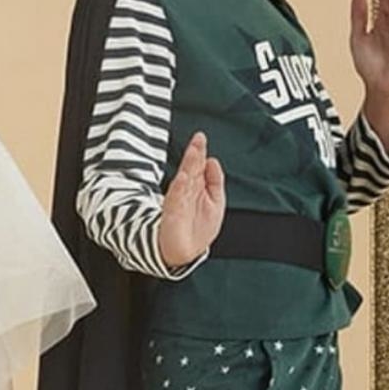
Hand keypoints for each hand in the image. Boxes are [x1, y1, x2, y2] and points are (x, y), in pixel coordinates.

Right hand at [158, 132, 225, 268]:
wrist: (184, 251)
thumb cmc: (198, 229)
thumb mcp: (215, 202)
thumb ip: (214, 181)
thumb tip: (212, 161)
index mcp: (196, 187)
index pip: (198, 165)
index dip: (199, 152)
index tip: (200, 138)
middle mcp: (187, 191)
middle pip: (191, 168)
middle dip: (195, 154)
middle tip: (198, 139)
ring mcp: (179, 200)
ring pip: (185, 178)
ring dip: (189, 165)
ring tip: (194, 151)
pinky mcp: (173, 211)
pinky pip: (177, 197)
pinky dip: (180, 187)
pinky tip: (184, 177)